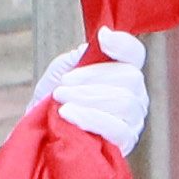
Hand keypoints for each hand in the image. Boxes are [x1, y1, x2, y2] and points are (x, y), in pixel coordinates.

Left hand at [38, 32, 154, 161]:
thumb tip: (91, 46)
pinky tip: (68, 114)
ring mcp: (134, 119)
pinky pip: (117, 128)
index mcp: (123, 72)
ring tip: (61, 100)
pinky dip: (90, 118)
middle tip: (63, 84)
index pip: (135, 53)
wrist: (42, 131)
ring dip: (87, 98)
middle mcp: (136, 94)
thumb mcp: (61, 72)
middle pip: (130, 76)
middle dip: (92, 77)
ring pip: (124, 102)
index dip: (123, 43)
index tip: (102, 37)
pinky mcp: (126, 141)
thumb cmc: (56, 101)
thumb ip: (77, 57)